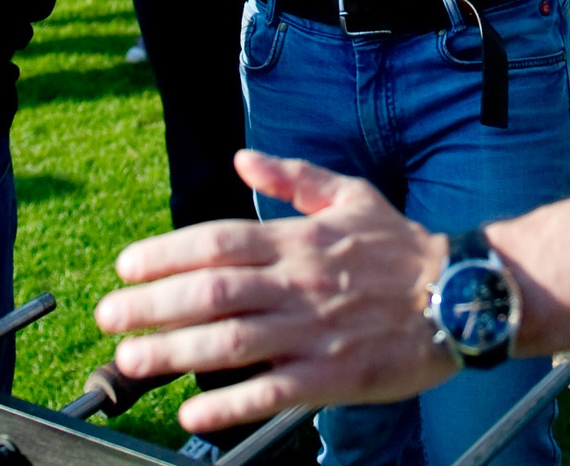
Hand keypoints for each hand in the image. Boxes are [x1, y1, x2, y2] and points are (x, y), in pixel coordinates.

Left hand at [98, 152, 454, 431]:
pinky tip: (193, 411)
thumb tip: (244, 157)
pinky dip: (228, 403)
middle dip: (150, 305)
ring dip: (173, 351)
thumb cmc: (402, 247)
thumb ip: (292, 177)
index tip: (126, 266)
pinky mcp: (332, 376)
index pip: (217, 243)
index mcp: (297, 239)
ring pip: (231, 341)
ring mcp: (313, 332)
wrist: (462, 294)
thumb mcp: (350, 195)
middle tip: (108, 317)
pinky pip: (272, 391)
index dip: (166, 254)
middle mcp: (298, 283)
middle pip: (211, 292)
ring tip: (131, 360)